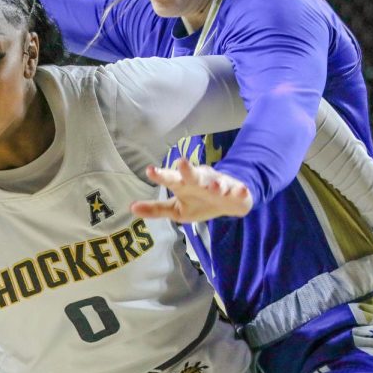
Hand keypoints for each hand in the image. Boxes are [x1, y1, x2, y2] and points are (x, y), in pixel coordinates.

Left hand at [130, 158, 252, 222]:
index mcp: (184, 184)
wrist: (229, 202)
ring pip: (217, 182)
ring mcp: (219, 184)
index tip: (149, 171)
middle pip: (193, 174)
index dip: (161, 175)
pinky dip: (240, 190)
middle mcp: (200, 181)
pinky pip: (238, 190)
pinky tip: (241, 190)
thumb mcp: (176, 210)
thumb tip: (131, 208)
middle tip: (181, 163)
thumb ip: (156, 209)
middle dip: (187, 170)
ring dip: (215, 184)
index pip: (170, 178)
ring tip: (213, 187)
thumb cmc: (198, 202)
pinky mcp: (236, 191)